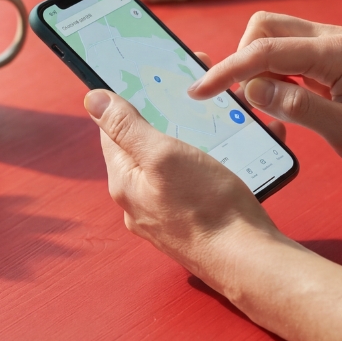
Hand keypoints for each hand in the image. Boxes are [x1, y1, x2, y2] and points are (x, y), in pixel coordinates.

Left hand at [83, 86, 282, 290]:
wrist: (248, 260)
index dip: (129, 100)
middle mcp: (140, 201)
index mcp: (125, 181)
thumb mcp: (163, 155)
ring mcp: (167, 215)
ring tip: (220, 123)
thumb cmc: (207, 208)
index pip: (113, 130)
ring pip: (174, 164)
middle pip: (145, 146)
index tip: (149, 79)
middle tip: (192, 97)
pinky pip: (196, 183)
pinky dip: (212, 162)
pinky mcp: (193, 223)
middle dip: (168, 118)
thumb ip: (127, 127)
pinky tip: (233, 155)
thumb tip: (93, 99)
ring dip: (194, 140)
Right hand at [188, 12, 341, 180]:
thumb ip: (298, 107)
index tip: (199, 92)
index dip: (226, 71)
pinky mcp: (329, 61)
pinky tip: (280, 104)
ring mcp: (331, 47)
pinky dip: (272, 76)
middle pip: (263, 28)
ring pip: (272, 39)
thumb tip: (253, 89)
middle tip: (248, 104)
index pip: (264, 50)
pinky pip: (286, 56)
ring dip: (257, 69)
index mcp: (336, 52)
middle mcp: (332, 39)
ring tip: (268, 109)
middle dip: (242, 61)